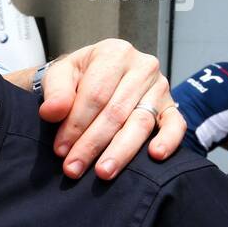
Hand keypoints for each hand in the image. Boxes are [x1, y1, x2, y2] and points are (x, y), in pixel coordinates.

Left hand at [37, 39, 184, 179]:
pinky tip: (155, 156)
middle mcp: (142, 67)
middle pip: (116, 112)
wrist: (92, 75)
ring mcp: (160, 87)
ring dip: (120, 151)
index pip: (95, 95)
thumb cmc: (76, 78)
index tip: (60, 150)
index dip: (76, 125)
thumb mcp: (58, 76)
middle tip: (74, 169)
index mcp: (114, 54)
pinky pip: (176, 125)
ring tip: (103, 172)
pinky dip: (168, 141)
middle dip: (92, 144)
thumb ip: (55, 92)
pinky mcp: (171, 106)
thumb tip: (52, 112)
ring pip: (141, 123)